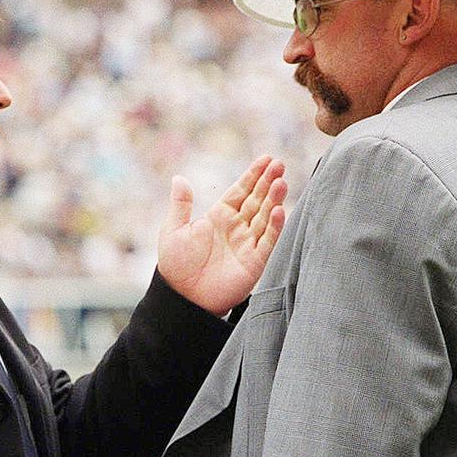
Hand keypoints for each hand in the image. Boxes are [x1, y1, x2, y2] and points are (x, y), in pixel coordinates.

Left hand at [158, 155, 286, 315]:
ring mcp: (247, 243)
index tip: (267, 159)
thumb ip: (181, 204)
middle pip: (257, 199)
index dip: (254, 175)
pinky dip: (274, 227)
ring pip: (265, 217)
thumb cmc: (176, 264)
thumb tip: (179, 178)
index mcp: (219, 216)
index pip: (241, 190)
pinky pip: (267, 241)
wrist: (182, 297)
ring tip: (282, 182)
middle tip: (280, 164)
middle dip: (268, 182)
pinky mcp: (254, 262)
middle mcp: (237, 227)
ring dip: (274, 200)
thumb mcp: (174, 230)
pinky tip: (279, 211)